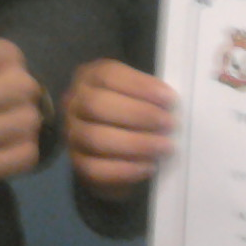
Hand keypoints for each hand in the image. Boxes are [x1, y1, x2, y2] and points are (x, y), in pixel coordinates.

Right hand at [64, 59, 176, 196]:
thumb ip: (151, 96)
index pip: (108, 75)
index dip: (139, 86)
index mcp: (90, 77)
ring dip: (135, 143)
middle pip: (97, 104)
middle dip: (138, 114)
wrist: (114, 150)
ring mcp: (72, 134)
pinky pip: (96, 169)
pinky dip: (126, 169)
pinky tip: (149, 166)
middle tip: (169, 124)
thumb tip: (172, 105)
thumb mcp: (138, 94)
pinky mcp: (77, 163)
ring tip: (164, 147)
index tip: (168, 99)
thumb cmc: (132, 112)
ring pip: (95, 138)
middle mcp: (74, 103)